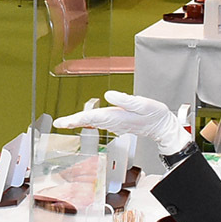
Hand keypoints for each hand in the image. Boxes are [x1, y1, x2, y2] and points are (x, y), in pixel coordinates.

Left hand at [53, 90, 189, 154]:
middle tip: (58, 123)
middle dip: (72, 122)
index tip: (63, 121)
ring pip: (92, 122)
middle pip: (88, 121)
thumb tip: (109, 95)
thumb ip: (125, 100)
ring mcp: (114, 124)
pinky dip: (88, 121)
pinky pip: (98, 122)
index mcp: (116, 117)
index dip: (76, 119)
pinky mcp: (116, 122)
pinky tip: (81, 120)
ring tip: (65, 121)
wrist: (162, 126)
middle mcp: (113, 122)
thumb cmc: (154, 115)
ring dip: (78, 122)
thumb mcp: (142, 104)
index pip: (92, 118)